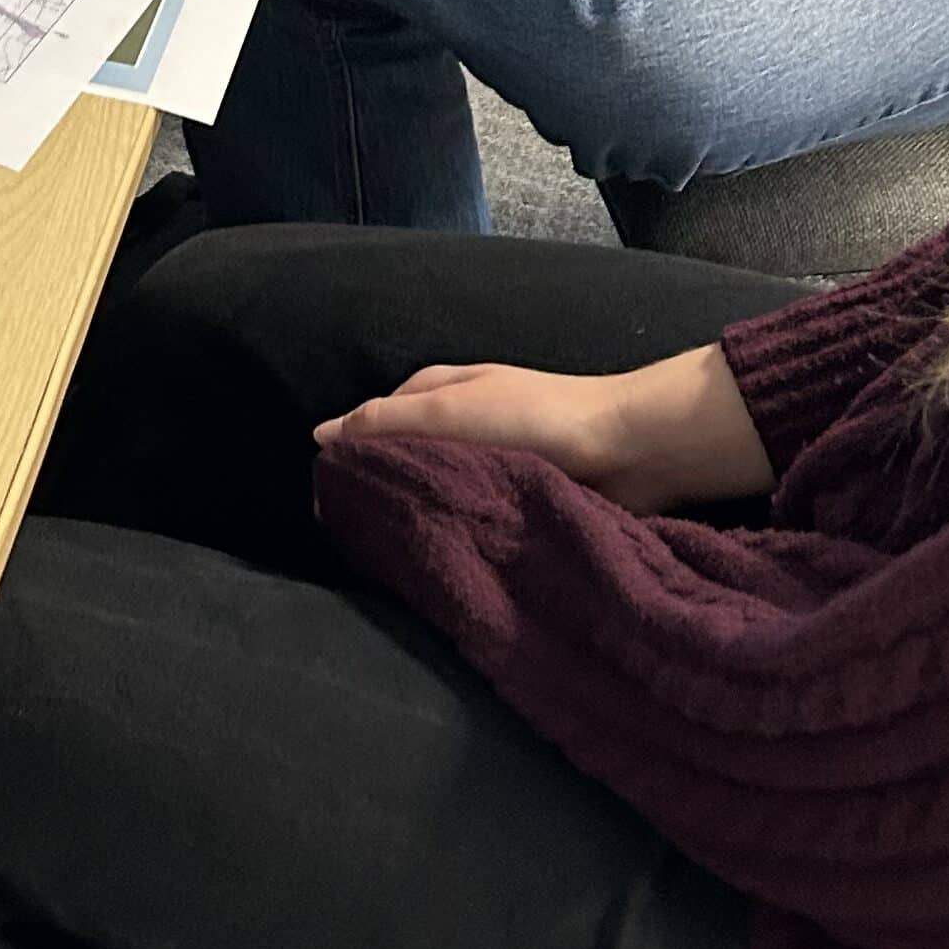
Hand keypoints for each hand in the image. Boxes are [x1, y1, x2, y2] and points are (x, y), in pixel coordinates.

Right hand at [317, 339, 770, 511]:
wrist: (628, 449)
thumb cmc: (536, 417)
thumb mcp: (449, 409)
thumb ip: (385, 422)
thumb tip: (319, 435)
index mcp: (438, 392)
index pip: (371, 426)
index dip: (347, 461)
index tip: (326, 505)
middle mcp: (459, 424)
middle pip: (402, 462)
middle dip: (381, 493)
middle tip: (356, 539)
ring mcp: (489, 461)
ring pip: (436, 492)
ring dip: (419, 515)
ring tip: (393, 555)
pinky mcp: (516, 496)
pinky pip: (470, 515)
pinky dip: (455, 528)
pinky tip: (441, 554)